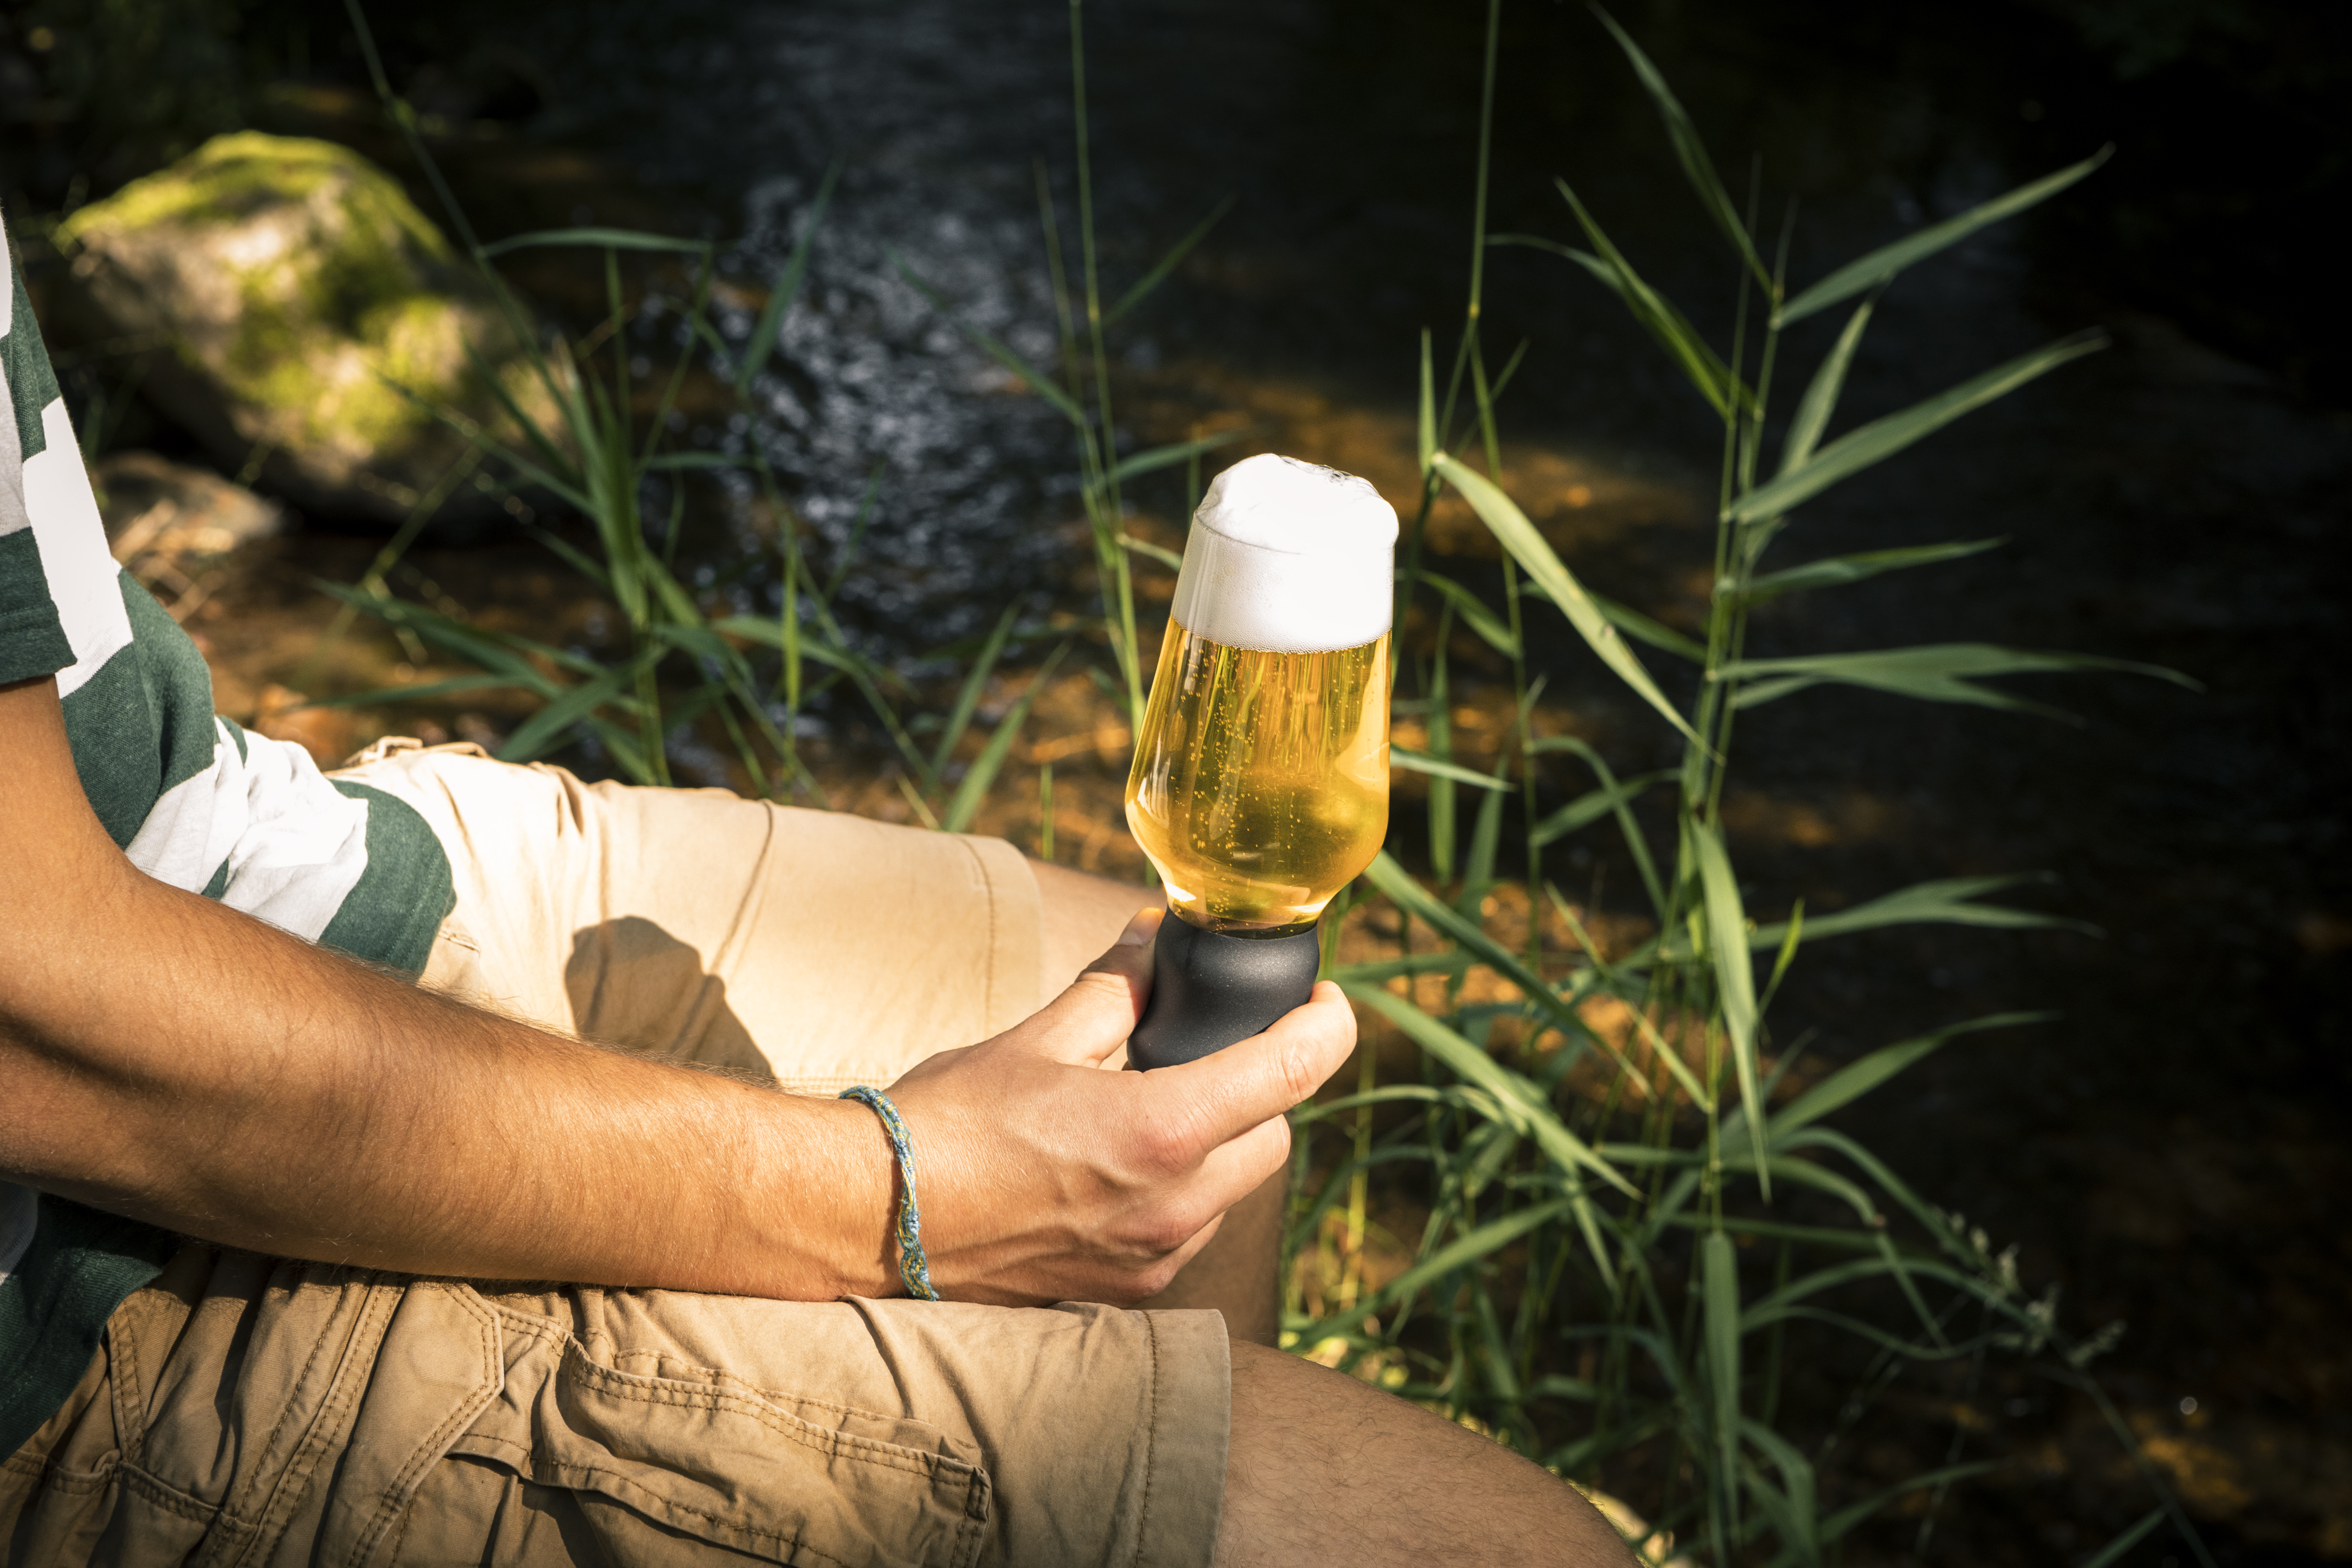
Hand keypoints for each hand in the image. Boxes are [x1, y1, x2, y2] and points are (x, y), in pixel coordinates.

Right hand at [884, 908, 1355, 1305]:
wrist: (880, 1218)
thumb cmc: (952, 1123)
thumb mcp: (1040, 1038)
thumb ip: (1116, 987)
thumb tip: (1156, 939)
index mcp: (1162, 1131)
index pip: (1292, 1073)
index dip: (1326, 1027)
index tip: (1324, 1002)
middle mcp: (1175, 1205)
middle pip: (1275, 1135)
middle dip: (1260, 1089)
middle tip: (1217, 1052)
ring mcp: (1156, 1256)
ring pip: (1236, 1188)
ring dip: (1220, 1144)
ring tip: (1155, 1108)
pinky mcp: (1130, 1287)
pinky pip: (1193, 1228)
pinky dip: (1182, 1190)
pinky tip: (1123, 1165)